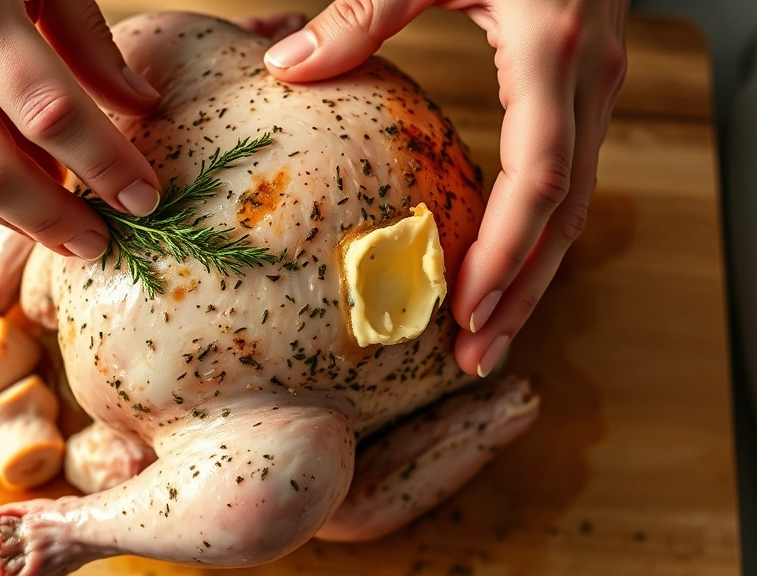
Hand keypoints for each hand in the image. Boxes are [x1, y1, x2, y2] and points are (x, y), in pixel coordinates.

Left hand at [263, 0, 627, 376]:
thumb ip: (363, 14)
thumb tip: (287, 69)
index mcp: (555, 54)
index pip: (538, 181)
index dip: (505, 256)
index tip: (464, 314)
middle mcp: (588, 81)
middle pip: (565, 215)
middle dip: (524, 294)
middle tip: (476, 359)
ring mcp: (594, 85)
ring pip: (575, 204)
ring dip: (534, 275)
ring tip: (487, 335)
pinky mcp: (581, 86)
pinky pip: (566, 176)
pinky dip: (535, 231)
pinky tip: (499, 263)